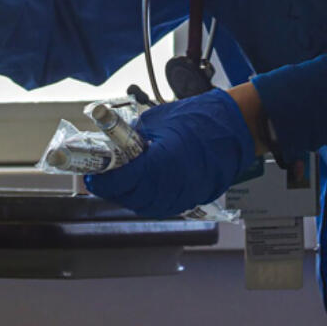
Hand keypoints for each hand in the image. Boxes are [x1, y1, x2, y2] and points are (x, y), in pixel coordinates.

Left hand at [85, 88, 256, 216]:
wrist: (235, 129)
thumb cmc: (199, 119)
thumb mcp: (157, 121)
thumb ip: (132, 136)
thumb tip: (110, 144)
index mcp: (164, 161)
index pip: (124, 179)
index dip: (104, 179)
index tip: (91, 174)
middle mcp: (174, 184)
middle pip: (131, 197)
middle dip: (112, 188)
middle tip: (99, 176)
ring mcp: (185, 195)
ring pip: (145, 205)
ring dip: (127, 195)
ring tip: (117, 180)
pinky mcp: (191, 199)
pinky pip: (161, 205)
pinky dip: (145, 198)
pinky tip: (139, 186)